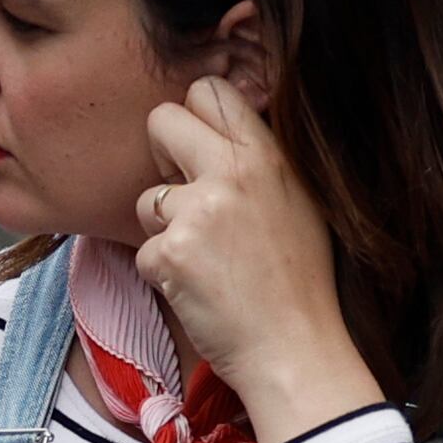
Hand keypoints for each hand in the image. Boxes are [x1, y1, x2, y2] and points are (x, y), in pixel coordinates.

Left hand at [130, 77, 373, 442]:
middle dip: (162, 154)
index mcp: (267, 156)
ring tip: (206, 260)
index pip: (208, 91)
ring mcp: (197, 213)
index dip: (194, 119)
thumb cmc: (299, 285)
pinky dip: (163, 273)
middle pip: (161, 119)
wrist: (295, 351)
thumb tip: (217, 137)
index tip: (201, 152)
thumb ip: (258, 165)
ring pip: (146, 196)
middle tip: (185, 197)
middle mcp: (232, 174)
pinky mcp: (170, 254)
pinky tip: (197, 290)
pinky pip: (143, 250)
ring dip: (163, 228)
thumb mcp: (299, 204)